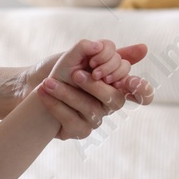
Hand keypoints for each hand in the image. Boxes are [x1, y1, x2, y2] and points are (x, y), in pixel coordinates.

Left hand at [36, 40, 152, 139]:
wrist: (35, 86)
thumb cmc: (63, 69)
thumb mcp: (81, 54)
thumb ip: (106, 50)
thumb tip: (144, 48)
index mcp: (116, 83)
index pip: (142, 92)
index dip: (142, 90)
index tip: (130, 83)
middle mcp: (110, 103)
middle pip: (114, 98)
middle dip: (94, 85)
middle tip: (75, 74)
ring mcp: (96, 119)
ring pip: (90, 108)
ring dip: (68, 93)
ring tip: (49, 82)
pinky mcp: (80, 130)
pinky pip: (71, 120)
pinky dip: (55, 104)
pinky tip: (43, 93)